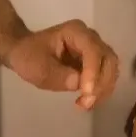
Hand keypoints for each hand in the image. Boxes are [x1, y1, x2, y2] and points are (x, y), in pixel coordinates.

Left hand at [4, 20, 118, 109]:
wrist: (25, 53)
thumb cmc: (28, 56)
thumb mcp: (35, 66)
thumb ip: (57, 74)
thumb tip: (78, 83)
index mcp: (76, 32)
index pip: (92, 50)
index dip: (93, 72)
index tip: (85, 92)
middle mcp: (90, 37)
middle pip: (108, 59)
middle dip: (101, 83)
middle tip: (86, 102)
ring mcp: (94, 49)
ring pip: (110, 69)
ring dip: (103, 89)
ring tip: (86, 104)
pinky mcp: (95, 63)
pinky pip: (105, 76)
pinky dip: (100, 91)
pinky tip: (87, 102)